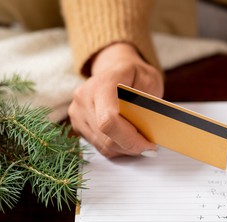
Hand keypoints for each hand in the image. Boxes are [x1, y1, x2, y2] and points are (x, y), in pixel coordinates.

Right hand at [68, 42, 163, 157]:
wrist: (114, 68)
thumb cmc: (134, 75)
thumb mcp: (149, 79)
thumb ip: (148, 103)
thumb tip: (149, 129)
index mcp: (102, 84)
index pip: (109, 120)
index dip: (130, 139)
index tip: (149, 144)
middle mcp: (84, 98)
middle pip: (107, 137)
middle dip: (132, 146)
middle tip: (149, 145)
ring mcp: (77, 112)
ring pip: (104, 146)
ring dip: (125, 149)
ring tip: (140, 141)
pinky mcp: (77, 125)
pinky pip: (100, 146)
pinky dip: (117, 147)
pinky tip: (127, 139)